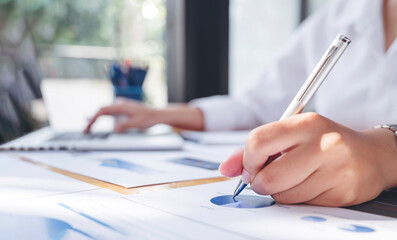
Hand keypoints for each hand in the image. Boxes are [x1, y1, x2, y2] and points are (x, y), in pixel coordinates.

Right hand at [84, 98, 158, 132]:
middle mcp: (119, 104)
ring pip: (105, 111)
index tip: (88, 126)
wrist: (157, 114)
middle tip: (85, 130)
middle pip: (102, 110)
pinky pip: (109, 113)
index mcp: (121, 106)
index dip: (93, 118)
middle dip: (92, 119)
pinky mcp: (123, 109)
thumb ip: (125, 125)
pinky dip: (102, 117)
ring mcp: (121, 106)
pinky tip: (95, 120)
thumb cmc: (148, 118)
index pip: (103, 110)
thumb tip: (114, 128)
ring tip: (87, 127)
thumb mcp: (137, 123)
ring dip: (96, 118)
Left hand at [220, 112, 396, 206]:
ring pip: (284, 195)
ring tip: (294, 178)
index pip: (258, 142)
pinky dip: (299, 199)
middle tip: (266, 179)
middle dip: (260, 183)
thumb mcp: (291, 134)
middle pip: (269, 177)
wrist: (371, 154)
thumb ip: (255, 149)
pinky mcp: (343, 192)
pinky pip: (303, 204)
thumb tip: (226, 168)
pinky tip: (312, 185)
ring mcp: (335, 169)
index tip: (250, 167)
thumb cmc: (324, 142)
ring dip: (280, 192)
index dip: (247, 161)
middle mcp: (323, 144)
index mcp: (305, 123)